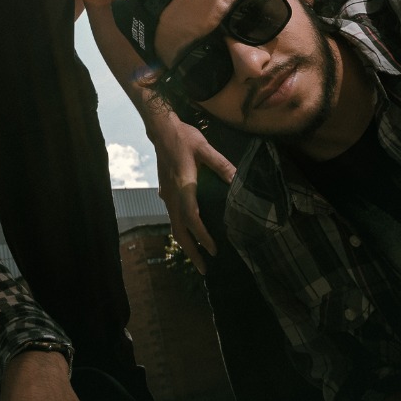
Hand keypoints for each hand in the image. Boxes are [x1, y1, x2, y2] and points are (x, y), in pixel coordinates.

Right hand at [148, 109, 234, 273]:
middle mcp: (172, 196)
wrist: (161, 130)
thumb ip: (222, 166)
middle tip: (204, 269)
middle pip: (180, 231)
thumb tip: (239, 182)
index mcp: (183, 186)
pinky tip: (191, 235)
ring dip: (186, 244)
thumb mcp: (206, 149)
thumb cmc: (184, 138)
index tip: (214, 250)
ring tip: (198, 258)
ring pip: (174, 226)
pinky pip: (173, 218)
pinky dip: (182, 231)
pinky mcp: (166, 193)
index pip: (192, 219)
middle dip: (191, 252)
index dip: (203, 237)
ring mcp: (166, 195)